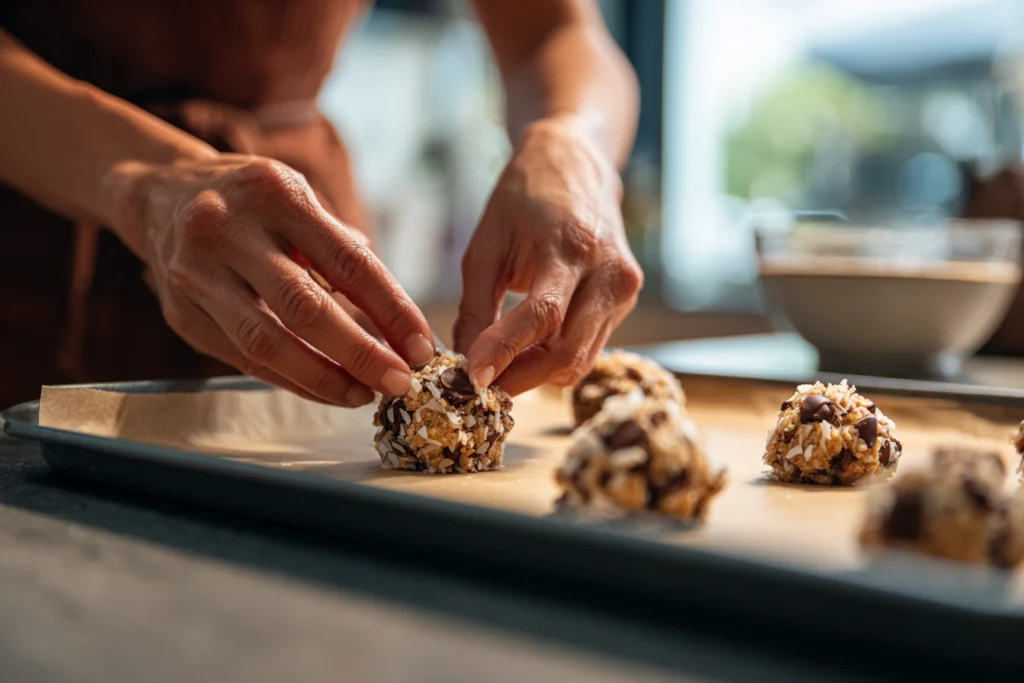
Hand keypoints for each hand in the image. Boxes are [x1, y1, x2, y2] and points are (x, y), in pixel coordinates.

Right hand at [106, 154, 435, 404]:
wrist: (159, 195)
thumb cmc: (251, 201)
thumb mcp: (298, 198)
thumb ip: (343, 249)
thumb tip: (397, 319)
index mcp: (274, 192)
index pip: (347, 261)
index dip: (391, 309)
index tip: (421, 346)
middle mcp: (227, 229)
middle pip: (304, 308)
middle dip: (360, 353)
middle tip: (400, 382)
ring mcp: (196, 274)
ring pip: (266, 343)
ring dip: (324, 378)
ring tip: (364, 394)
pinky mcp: (180, 314)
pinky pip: (243, 359)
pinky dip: (291, 380)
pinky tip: (326, 389)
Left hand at [453, 116, 643, 394]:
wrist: (576, 163)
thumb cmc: (522, 199)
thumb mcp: (486, 246)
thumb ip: (475, 307)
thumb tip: (466, 364)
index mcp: (571, 246)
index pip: (542, 316)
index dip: (506, 352)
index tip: (472, 377)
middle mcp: (609, 272)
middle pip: (568, 352)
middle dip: (521, 378)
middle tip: (480, 387)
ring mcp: (625, 289)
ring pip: (580, 359)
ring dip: (537, 373)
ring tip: (499, 368)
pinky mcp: (627, 301)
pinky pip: (588, 347)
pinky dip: (554, 358)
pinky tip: (526, 350)